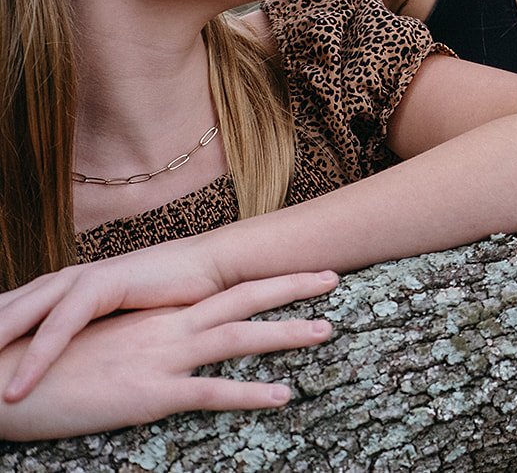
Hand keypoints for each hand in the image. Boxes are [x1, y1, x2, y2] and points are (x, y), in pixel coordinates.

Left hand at [0, 237, 231, 401]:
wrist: (213, 267)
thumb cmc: (168, 298)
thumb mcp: (114, 321)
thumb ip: (83, 335)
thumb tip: (62, 368)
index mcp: (60, 288)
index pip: (7, 313)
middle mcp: (62, 280)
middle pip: (2, 313)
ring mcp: (79, 278)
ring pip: (18, 320)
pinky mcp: (101, 284)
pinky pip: (58, 327)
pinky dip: (36, 358)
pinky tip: (19, 387)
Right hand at [0, 272, 336, 441]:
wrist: (5, 378)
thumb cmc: (51, 366)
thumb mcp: (107, 346)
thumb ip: (141, 341)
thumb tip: (165, 341)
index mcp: (158, 317)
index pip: (223, 289)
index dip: (265, 278)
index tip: (302, 269)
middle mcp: (167, 328)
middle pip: (242, 300)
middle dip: (291, 289)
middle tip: (335, 278)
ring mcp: (161, 357)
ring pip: (238, 337)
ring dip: (286, 334)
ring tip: (328, 331)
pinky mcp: (148, 393)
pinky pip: (210, 392)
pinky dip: (250, 393)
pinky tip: (284, 396)